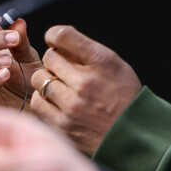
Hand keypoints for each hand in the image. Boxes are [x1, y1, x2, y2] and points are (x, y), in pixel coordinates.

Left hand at [29, 25, 141, 154]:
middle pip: (49, 57)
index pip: (63, 35)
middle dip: (55, 60)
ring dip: (46, 80)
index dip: (55, 35)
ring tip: (60, 86)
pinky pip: (38, 103)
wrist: (133, 134)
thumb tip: (55, 38)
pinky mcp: (62, 125)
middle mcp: (85, 82)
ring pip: (39, 79)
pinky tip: (56, 101)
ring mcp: (72, 105)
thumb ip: (87, 50)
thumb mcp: (115, 64)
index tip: (56, 41)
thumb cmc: (124, 95)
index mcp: (101, 62)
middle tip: (64, 69)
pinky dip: (44, 99)